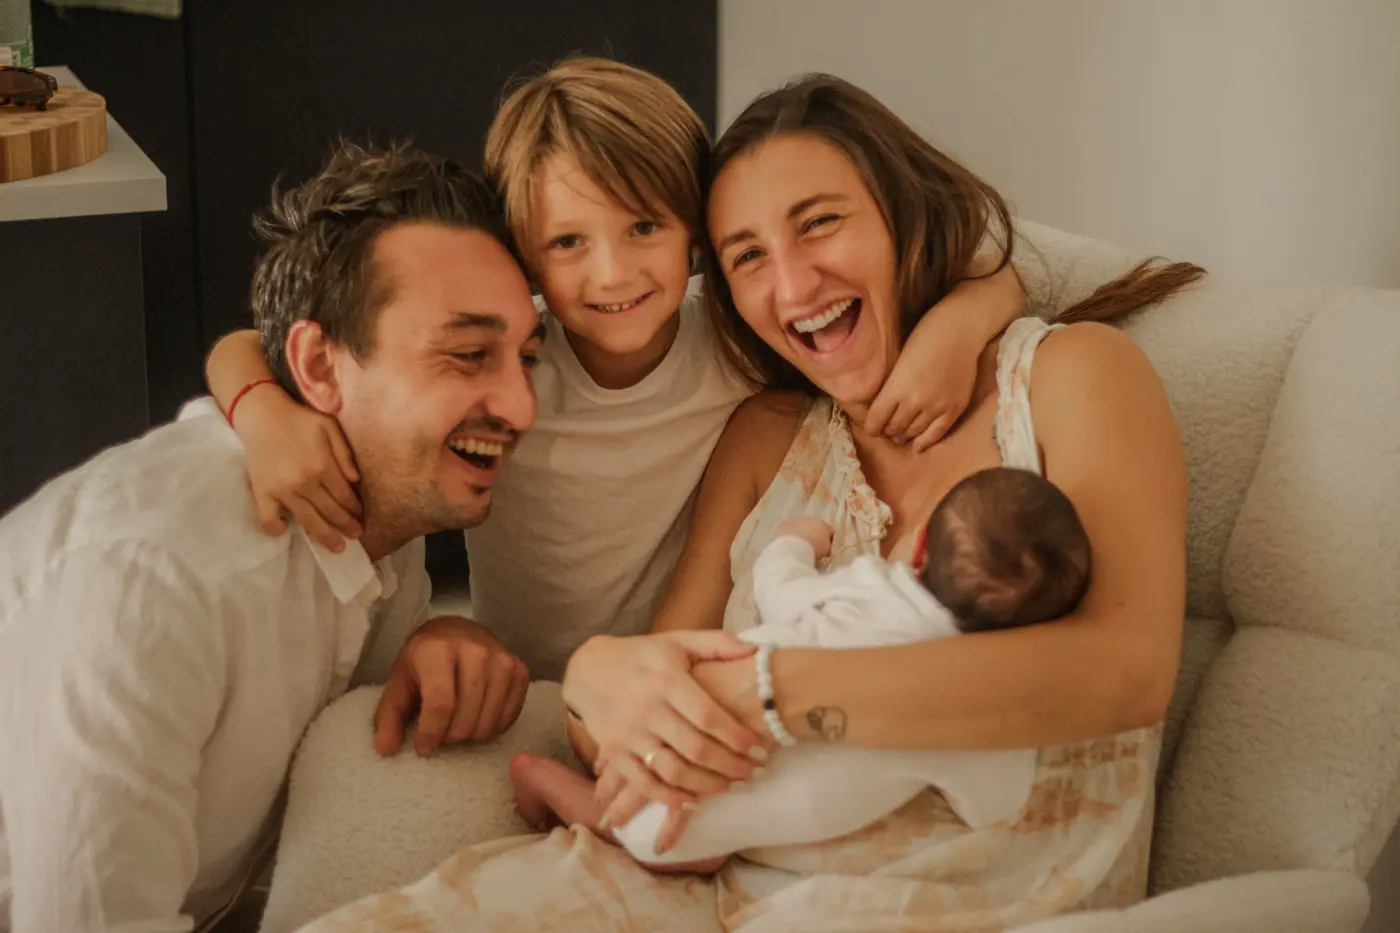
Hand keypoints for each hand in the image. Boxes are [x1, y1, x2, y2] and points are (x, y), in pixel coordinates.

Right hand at [234, 387, 362, 550]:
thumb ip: (344, 453)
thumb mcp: (329, 427)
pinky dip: (276, 528)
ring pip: (308, 520)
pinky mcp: (262, 492)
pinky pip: (268, 518)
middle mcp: (305, 482)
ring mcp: (282, 490)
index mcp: (323, 466)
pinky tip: (284, 531)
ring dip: (325, 537)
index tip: (361, 517)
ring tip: (337, 548)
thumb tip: (356, 481)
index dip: (355, 509)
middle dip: (346, 526)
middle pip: (331, 512)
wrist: (261, 414)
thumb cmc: (298, 419)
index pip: (344, 496)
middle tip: (356, 536)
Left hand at [374, 616, 530, 755]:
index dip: (431, 734)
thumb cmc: (424, 660)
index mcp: (437, 650)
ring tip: (458, 726)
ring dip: (471, 735)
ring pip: (488, 720)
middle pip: (466, 717)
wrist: (457, 631)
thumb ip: (389, 716)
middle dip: (450, 737)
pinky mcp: (519, 669)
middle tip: (441, 733)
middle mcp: (474, 650)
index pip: (440, 704)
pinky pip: (510, 715)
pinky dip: (494, 727)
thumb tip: (385, 749)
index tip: (424, 746)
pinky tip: (479, 721)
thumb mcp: (400, 683)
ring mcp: (501, 659)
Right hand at [561, 632, 766, 827]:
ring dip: (705, 785)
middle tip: (753, 773)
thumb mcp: (677, 641)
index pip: (707, 715)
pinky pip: (643, 782)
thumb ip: (717, 644)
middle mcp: (647, 708)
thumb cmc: (641, 655)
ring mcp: (629, 733)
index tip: (759, 748)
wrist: (587, 668)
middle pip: (695, 748)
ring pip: (672, 770)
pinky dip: (668, 798)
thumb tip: (755, 650)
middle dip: (729, 765)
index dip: (736, 736)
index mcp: (666, 679)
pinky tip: (691, 801)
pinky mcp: (614, 752)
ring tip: (729, 786)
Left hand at [774, 517, 833, 561]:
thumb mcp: (826, 551)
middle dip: (813, 535)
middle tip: (811, 548)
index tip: (825, 550)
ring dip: (799, 534)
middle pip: (813, 526)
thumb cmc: (814, 550)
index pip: (829, 530)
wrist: (793, 549)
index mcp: (822, 523)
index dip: (828, 541)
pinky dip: (787, 536)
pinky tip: (787, 545)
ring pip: (799, 527)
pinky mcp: (782, 526)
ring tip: (798, 547)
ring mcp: (794, 521)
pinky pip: (786, 530)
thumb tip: (825, 547)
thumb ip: (827, 546)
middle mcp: (808, 518)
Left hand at [864, 315, 989, 453]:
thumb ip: (891, 387)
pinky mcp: (954, 409)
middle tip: (886, 430)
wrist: (959, 331)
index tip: (872, 428)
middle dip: (887, 431)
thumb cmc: (925, 338)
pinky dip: (924, 442)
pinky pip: (936, 434)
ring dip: (904, 436)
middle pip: (894, 428)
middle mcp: (914, 402)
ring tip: (900, 434)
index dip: (871, 428)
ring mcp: (936, 407)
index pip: (876, 420)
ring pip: (913, 433)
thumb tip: (883, 407)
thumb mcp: (898, 362)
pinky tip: (917, 445)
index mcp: (896, 388)